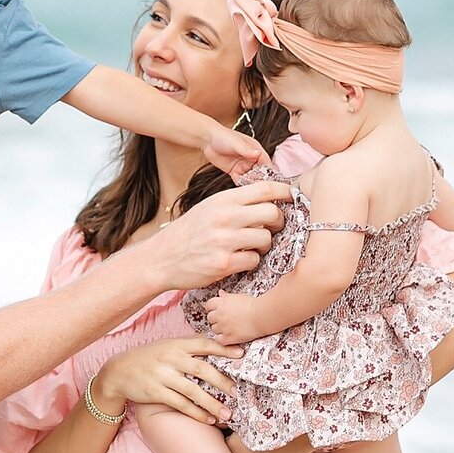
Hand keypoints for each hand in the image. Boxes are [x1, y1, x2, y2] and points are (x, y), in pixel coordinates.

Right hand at [98, 337, 243, 422]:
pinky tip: (209, 419)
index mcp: (176, 344)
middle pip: (203, 369)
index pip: (204, 343)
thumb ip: (188, 346)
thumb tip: (216, 344)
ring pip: (193, 391)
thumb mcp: (166, 345)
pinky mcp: (155, 392)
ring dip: (213, 404)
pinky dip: (197, 413)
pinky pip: (181, 404)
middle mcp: (171, 358)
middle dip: (223, 382)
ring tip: (228, 414)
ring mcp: (162, 376)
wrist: (118, 371)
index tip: (241, 354)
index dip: (224, 348)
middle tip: (239, 392)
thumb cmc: (147, 358)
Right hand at [153, 181, 288, 289]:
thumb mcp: (208, 208)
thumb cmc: (188, 233)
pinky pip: (254, 259)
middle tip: (272, 228)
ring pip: (266, 238)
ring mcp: (224, 241)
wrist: (161, 258)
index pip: (265, 188)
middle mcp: (224, 217)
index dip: (285, 192)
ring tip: (252, 246)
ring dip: (265, 244)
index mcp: (222, 200)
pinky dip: (252, 261)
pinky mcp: (223, 263)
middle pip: (272, 212)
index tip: (292, 198)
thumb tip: (269, 199)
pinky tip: (240, 259)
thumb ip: (236, 203)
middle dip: (278, 221)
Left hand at [201, 121, 265, 179]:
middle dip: (259, 180)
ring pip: (250, 178)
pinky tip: (235, 179)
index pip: (266, 163)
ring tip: (246, 184)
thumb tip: (258, 153)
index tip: (267, 180)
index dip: (268, 172)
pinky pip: (240, 180)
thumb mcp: (236, 143)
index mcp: (255, 150)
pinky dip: (240, 182)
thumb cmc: (223, 136)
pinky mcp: (234, 171)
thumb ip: (247, 150)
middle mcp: (251, 158)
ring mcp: (243, 165)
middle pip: (260, 173)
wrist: (207, 139)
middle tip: (256, 185)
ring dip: (249, 183)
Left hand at [205, 291, 259, 341]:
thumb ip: (227, 296)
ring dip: (219, 329)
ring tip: (229, 328)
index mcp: (221, 303)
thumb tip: (220, 293)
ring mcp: (223, 327)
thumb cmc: (253, 305)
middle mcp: (220, 315)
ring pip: (214, 329)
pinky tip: (229, 336)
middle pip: (210, 318)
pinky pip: (219, 340)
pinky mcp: (229, 337)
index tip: (217, 311)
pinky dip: (222, 339)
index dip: (212, 309)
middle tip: (224, 320)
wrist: (261, 316)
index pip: (208, 305)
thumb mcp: (238, 297)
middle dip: (216, 319)